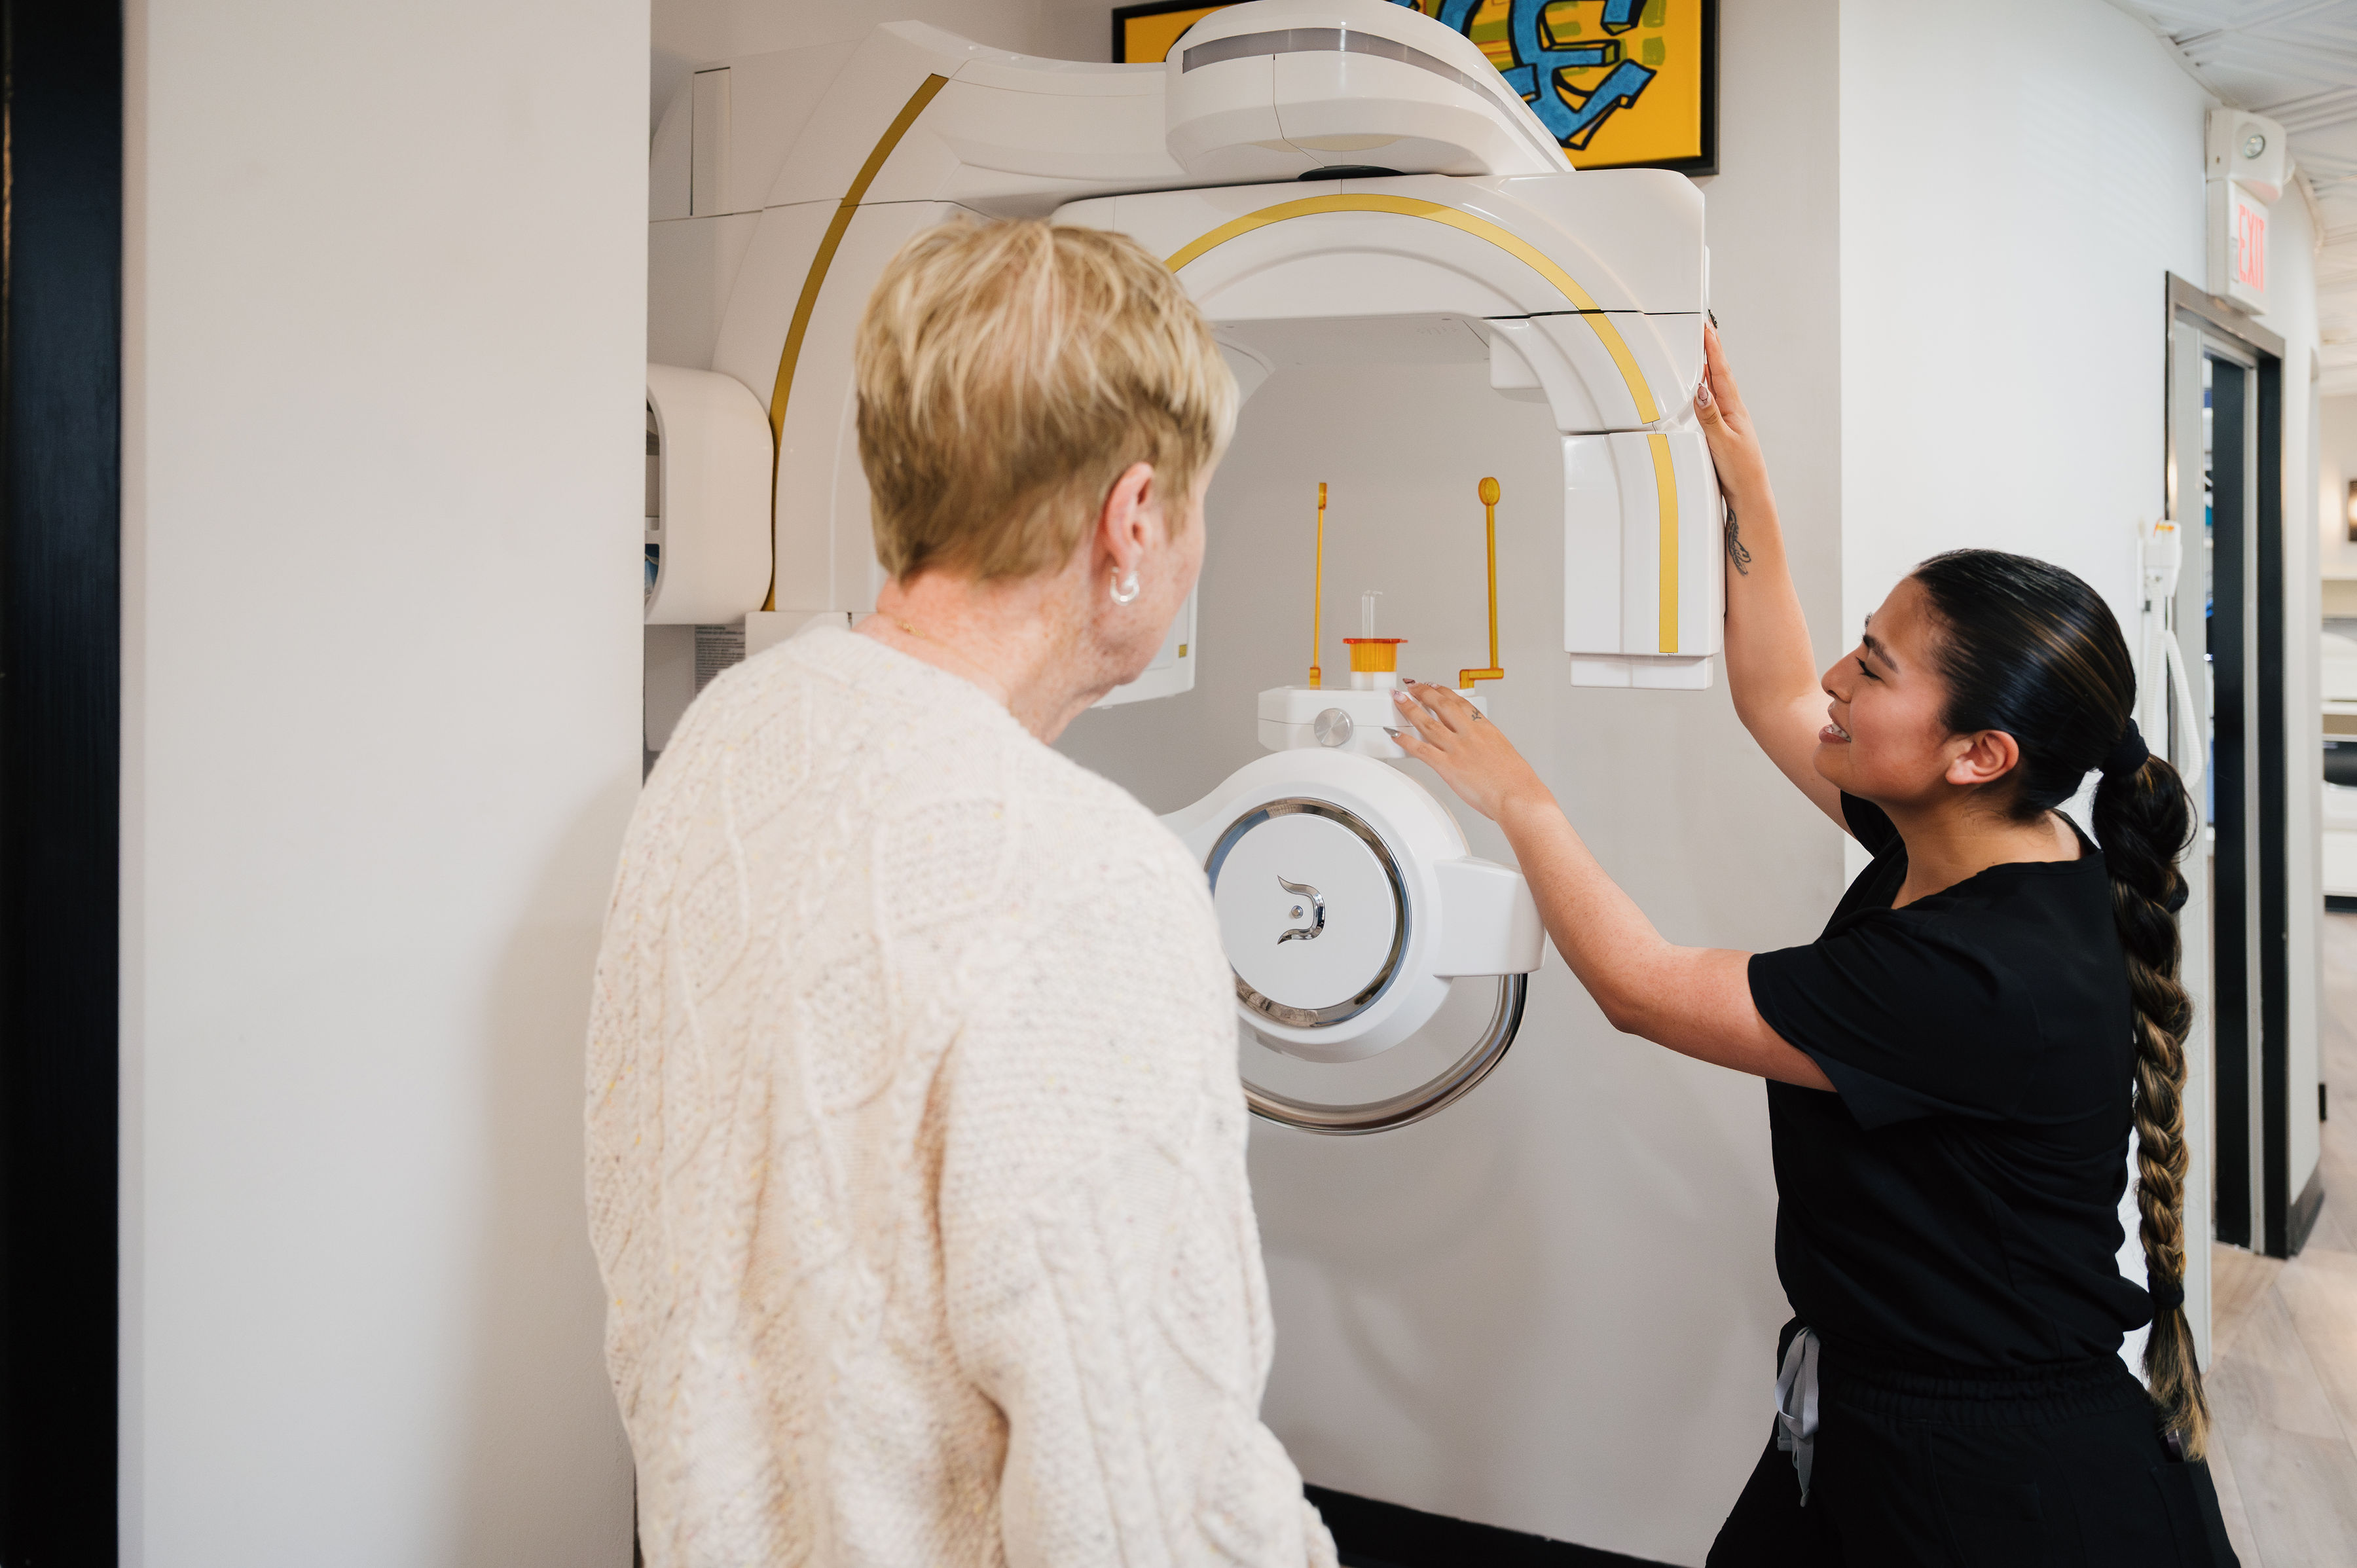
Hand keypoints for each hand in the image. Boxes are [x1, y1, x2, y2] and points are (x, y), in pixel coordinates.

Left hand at [1386, 680, 1550, 823]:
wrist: (1516, 795)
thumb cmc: (1516, 780)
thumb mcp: (1505, 751)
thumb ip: (1489, 744)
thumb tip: (1482, 747)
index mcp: (1485, 728)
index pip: (1460, 702)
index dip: (1444, 692)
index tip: (1435, 687)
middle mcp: (1469, 734)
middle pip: (1441, 705)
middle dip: (1424, 692)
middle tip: (1413, 686)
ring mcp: (1456, 748)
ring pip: (1427, 722)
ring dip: (1410, 708)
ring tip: (1399, 699)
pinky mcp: (1447, 766)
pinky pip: (1420, 750)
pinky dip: (1405, 740)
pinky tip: (1395, 734)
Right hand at [1695, 320, 1771, 515]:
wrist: (1749, 494)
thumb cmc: (1740, 471)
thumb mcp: (1721, 442)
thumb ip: (1709, 416)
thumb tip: (1700, 390)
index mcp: (1733, 409)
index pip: (1719, 371)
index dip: (1712, 348)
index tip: (1705, 327)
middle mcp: (1732, 411)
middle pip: (1719, 373)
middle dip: (1711, 350)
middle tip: (1704, 329)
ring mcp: (1728, 420)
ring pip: (1716, 386)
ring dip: (1708, 366)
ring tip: (1701, 349)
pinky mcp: (1722, 430)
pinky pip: (1712, 401)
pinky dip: (1706, 388)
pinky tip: (1701, 389)